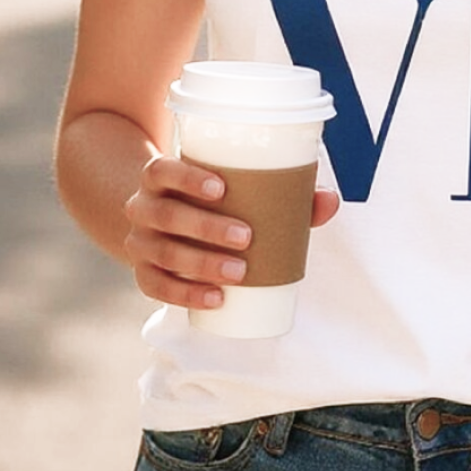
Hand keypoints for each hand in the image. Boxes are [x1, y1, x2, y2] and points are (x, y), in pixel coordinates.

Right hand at [123, 155, 339, 309]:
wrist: (165, 221)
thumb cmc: (213, 200)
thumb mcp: (236, 188)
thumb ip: (284, 191)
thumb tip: (331, 201)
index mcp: (161, 176)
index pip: (163, 170)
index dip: (188, 178)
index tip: (223, 189)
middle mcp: (143, 207)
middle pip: (166, 215)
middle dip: (206, 227)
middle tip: (247, 237)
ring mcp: (139, 242)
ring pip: (162, 253)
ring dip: (201, 264)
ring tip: (239, 273)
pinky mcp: (143, 272)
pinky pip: (155, 286)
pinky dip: (185, 295)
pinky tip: (215, 300)